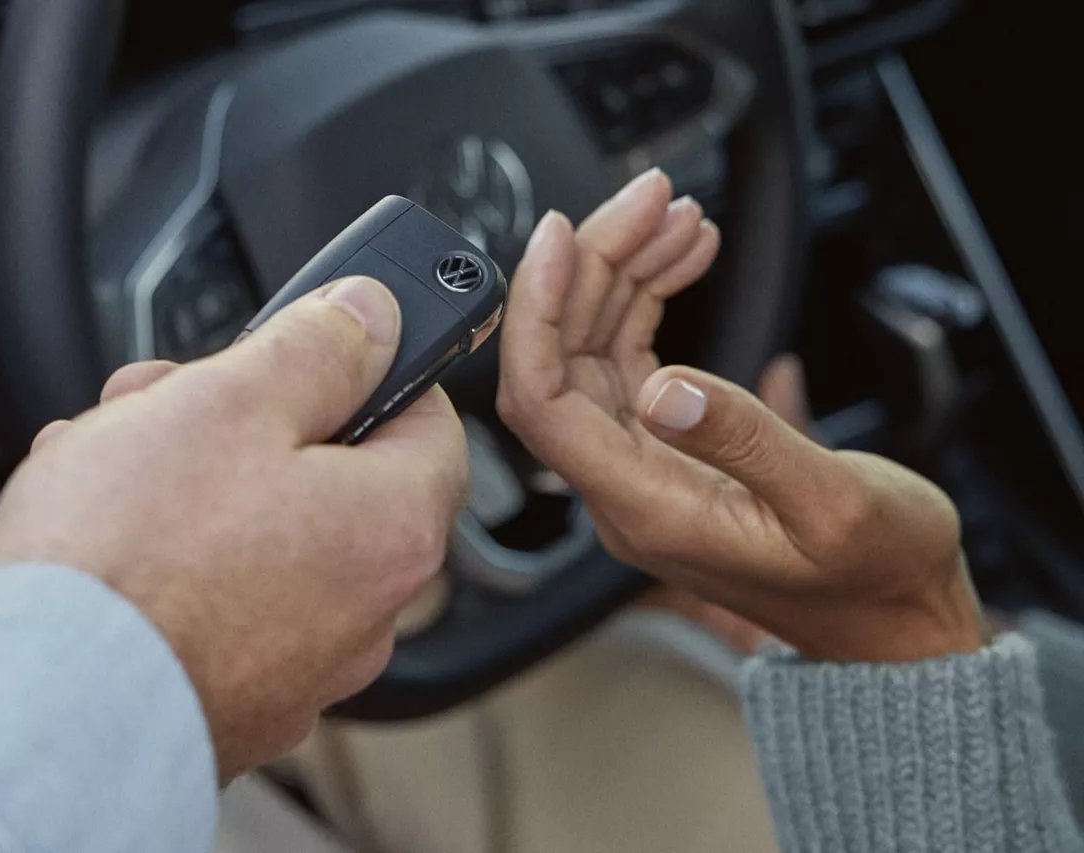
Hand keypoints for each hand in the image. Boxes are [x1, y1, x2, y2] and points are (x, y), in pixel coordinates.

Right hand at [0, 277, 468, 778]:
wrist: (39, 714)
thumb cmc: (133, 561)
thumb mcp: (230, 401)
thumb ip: (318, 347)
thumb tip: (374, 316)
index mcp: (394, 526)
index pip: (429, 419)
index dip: (365, 366)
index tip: (308, 347)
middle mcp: (370, 609)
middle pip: (331, 474)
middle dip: (248, 420)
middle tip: (171, 400)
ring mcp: (304, 665)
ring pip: (267, 531)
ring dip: (196, 480)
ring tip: (113, 464)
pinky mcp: (241, 700)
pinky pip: (226, 599)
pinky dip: (178, 558)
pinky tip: (110, 538)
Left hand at [497, 170, 983, 662]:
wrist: (895, 617)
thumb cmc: (875, 576)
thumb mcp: (832, 507)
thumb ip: (747, 444)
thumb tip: (666, 387)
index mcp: (646, 507)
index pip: (545, 401)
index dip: (539, 312)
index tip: (563, 235)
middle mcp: (626, 485)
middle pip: (568, 358)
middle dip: (599, 264)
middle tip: (654, 197)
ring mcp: (643, 463)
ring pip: (598, 350)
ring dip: (627, 272)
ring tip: (678, 213)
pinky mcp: (669, 444)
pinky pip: (633, 358)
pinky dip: (651, 299)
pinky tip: (683, 257)